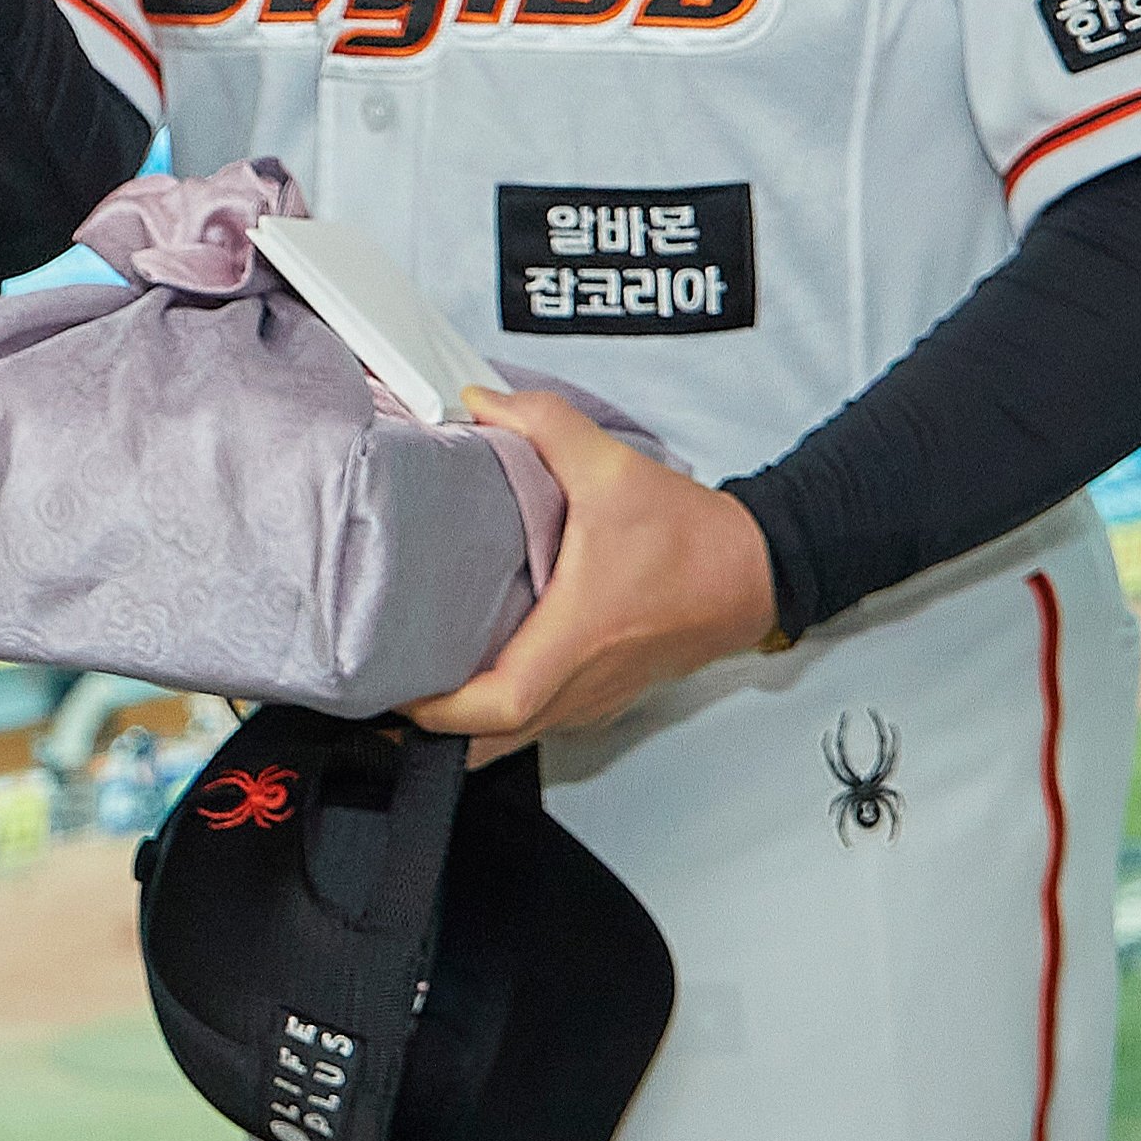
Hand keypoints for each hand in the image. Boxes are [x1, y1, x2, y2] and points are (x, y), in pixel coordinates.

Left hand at [404, 389, 785, 759]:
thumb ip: (544, 424)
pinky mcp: (606, 694)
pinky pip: (542, 723)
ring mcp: (597, 697)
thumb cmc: (690, 535)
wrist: (754, 570)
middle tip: (386, 687)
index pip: (501, 703)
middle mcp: (584, 680)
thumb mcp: (612, 468)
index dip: (441, 710)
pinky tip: (473, 682)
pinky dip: (501, 718)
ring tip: (416, 688)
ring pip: (517, 737)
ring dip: (466, 726)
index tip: (396, 688)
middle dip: (434, 726)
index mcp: (579, 635)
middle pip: (495, 738)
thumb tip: (477, 401)